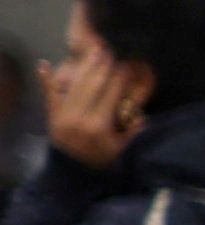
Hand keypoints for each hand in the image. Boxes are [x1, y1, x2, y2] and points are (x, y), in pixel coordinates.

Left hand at [40, 51, 137, 169]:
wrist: (73, 175)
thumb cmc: (102, 162)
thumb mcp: (123, 151)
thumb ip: (133, 133)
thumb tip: (142, 115)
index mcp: (99, 126)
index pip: (111, 95)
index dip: (120, 78)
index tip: (127, 64)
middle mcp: (80, 117)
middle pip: (93, 85)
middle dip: (103, 66)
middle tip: (111, 49)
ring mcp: (63, 114)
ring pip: (75, 85)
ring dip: (84, 66)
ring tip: (93, 50)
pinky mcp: (52, 115)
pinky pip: (49, 94)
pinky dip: (45, 79)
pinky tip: (43, 64)